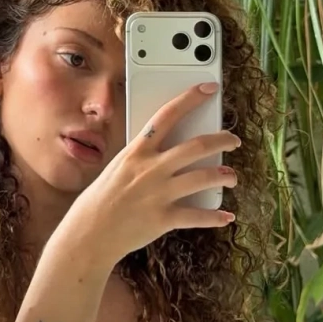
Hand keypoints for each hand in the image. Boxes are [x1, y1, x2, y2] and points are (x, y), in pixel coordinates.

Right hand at [59, 83, 240, 270]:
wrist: (89, 232)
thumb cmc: (102, 198)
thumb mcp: (119, 167)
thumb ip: (144, 158)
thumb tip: (171, 153)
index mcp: (137, 151)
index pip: (167, 115)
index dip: (191, 98)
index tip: (209, 89)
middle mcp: (151, 168)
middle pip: (196, 146)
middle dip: (221, 140)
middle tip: (233, 140)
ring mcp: (159, 193)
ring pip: (203, 178)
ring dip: (224, 175)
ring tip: (232, 176)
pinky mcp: (163, 218)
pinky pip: (198, 215)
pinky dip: (216, 216)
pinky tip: (226, 215)